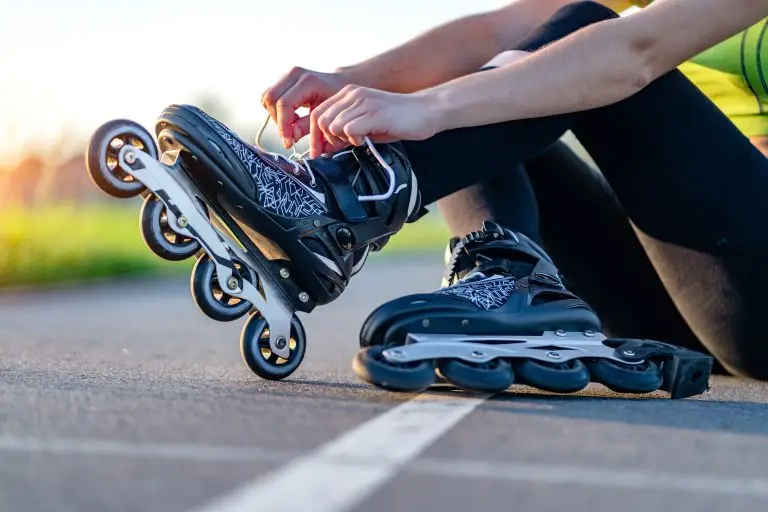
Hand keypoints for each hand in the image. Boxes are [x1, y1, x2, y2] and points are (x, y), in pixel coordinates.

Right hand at [261, 67, 349, 147]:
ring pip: (267, 97)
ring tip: (292, 125)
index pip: (284, 103)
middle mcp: (295, 74)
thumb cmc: (337, 101)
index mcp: (308, 81)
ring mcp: (288, 75)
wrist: (340, 84)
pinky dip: (276, 110)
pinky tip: (291, 117)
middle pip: (271, 98)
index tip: (288, 143)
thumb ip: (308, 126)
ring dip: (275, 116)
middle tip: (290, 136)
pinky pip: (270, 96)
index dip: (283, 125)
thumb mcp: (326, 116)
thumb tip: (293, 136)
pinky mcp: (284, 80)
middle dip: (278, 121)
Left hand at [309, 85, 439, 157]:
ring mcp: (363, 102)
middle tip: (344, 146)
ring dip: (342, 139)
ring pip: (333, 125)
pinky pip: (348, 130)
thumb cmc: (400, 120)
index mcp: (349, 94)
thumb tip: (325, 147)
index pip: (317, 112)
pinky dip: (354, 140)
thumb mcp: (367, 124)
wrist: (428, 111)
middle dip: (327, 139)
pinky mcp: (374, 113)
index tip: (320, 151)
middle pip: (321, 120)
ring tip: (359, 140)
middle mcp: (353, 94)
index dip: (315, 135)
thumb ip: (345, 132)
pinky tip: (366, 140)